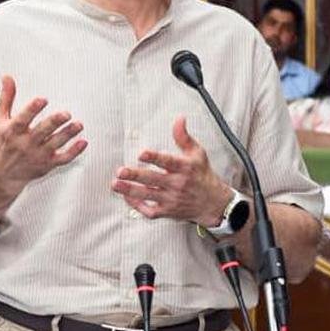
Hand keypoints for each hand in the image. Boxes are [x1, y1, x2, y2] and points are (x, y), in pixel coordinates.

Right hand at [0, 76, 85, 195]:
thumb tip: (7, 77)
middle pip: (42, 132)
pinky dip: (74, 152)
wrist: (3, 173)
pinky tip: (83, 142)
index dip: (32, 109)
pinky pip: (63, 159)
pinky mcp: (47, 164)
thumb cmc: (3, 142)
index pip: (22, 119)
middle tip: (66, 114)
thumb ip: (6, 98)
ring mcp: (37, 155)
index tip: (43, 99)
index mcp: (13, 131)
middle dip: (54, 122)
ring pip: (55, 144)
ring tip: (79, 125)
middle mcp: (25, 144)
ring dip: (67, 134)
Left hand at [111, 116, 231, 225]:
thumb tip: (179, 119)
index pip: (168, 162)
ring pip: (148, 195)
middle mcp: (177, 184)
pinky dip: (137, 205)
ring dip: (130, 190)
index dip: (154, 157)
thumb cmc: (203, 175)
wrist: (214, 203)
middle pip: (153, 179)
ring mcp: (171, 199)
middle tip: (121, 171)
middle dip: (135, 176)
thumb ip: (184, 137)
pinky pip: (150, 211)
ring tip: (115, 184)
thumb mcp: (197, 153)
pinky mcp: (168, 211)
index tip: (141, 154)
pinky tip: (126, 196)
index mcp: (185, 168)